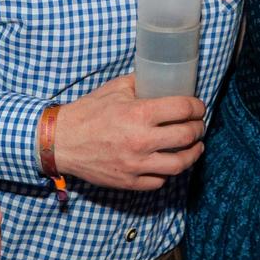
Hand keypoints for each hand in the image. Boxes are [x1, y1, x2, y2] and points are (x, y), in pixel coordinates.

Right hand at [51, 74, 207, 189]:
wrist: (61, 141)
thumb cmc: (88, 113)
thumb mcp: (115, 89)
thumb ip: (140, 82)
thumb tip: (161, 77)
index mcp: (139, 114)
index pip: (183, 109)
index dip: (197, 107)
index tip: (198, 107)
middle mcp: (141, 140)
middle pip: (187, 136)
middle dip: (198, 129)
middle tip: (198, 125)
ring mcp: (136, 164)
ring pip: (180, 164)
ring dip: (193, 154)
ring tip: (195, 147)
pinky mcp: (129, 181)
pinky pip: (160, 181)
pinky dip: (168, 172)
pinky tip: (169, 162)